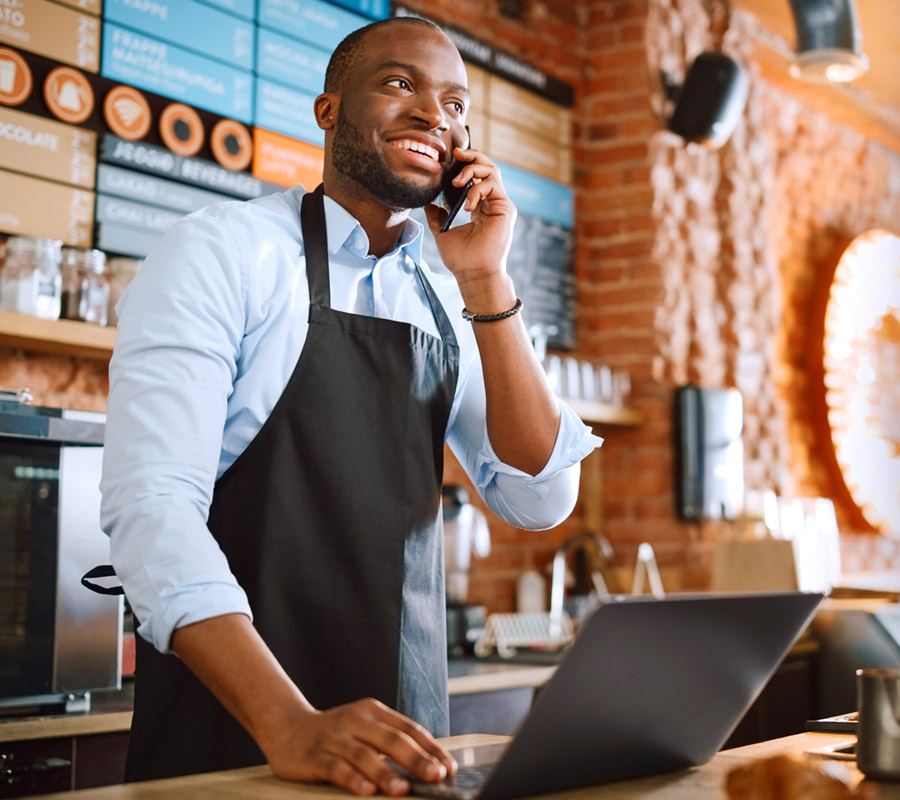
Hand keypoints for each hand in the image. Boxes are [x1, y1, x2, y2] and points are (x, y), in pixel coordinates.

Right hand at [261, 697, 456, 795]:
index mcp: (373, 711)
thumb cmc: (335, 733)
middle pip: (391, 740)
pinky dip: (353, 779)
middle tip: (436, 776)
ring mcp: (334, 736)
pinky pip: (336, 767)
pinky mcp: (314, 755)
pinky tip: (366, 791)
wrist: (286, 726)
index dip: (430, 747)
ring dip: (386, 773)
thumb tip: (428, 764)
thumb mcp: (364, 728)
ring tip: (403, 790)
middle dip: (416, 760)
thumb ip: (390, 742)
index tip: (449, 766)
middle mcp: (356, 720)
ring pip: (364, 755)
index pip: (408, 729)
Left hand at [424, 148, 516, 295]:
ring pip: (492, 171)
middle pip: (487, 168)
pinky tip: (467, 205)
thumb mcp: (442, 232)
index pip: (476, 177)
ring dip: (472, 171)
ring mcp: (500, 205)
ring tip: (458, 183)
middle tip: (456, 154)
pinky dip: (477, 189)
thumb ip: (437, 216)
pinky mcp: (505, 208)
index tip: (450, 158)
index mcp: (480, 208)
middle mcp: (492, 204)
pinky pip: (493, 185)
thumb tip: (428, 204)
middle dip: (471, 157)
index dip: (465, 165)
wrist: (473, 274)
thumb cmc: (461, 259)